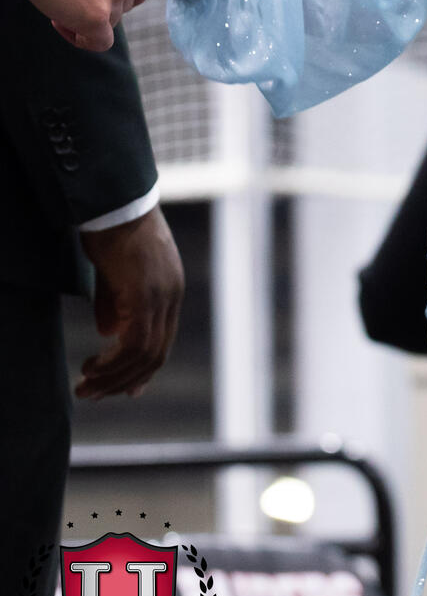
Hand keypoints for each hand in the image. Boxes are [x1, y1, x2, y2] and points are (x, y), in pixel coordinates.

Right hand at [77, 206, 184, 398]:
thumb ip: (116, 303)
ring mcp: (162, 295)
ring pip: (144, 354)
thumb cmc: (110, 229)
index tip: (123, 389)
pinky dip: (113, 363)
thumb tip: (110, 335)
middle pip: (155, 353)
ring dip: (113, 377)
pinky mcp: (147, 295)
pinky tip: (91, 368)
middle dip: (123, 380)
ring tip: (84, 387)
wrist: (114, 201)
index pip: (162, 340)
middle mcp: (172, 294)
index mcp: (170, 288)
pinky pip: (134, 343)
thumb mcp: (114, 272)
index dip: (142, 369)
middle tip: (93, 394)